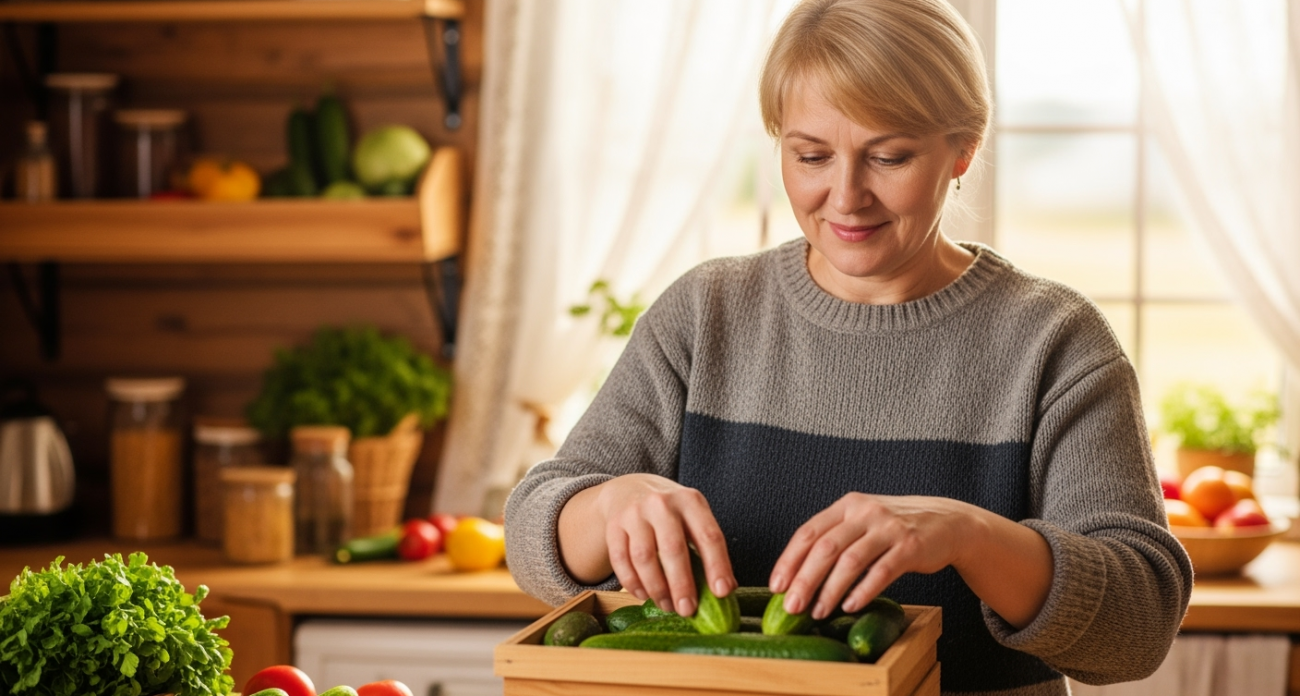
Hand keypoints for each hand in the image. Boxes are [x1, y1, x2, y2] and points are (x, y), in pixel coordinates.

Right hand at [567, 473, 735, 615]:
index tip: (721, 593)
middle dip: (681, 585)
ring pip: (643, 558)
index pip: (708, 535)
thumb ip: (708, 548)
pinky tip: (644, 595)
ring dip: (656, 588)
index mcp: (690, 501)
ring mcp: (634, 513)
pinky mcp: (614, 525)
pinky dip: (632, 583)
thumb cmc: (671, 512)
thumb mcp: (693, 518)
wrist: (630, 489)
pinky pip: (621, 560)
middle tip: (688, 611)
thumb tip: (726, 589)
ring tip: (667, 605)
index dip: (717, 566)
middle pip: (673, 549)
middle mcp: (662, 503)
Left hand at [768, 493, 976, 619]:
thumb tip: (798, 575)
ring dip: (831, 590)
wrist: (946, 521)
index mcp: (847, 505)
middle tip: (792, 607)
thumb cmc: (895, 528)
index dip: (789, 560)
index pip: (808, 532)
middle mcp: (865, 512)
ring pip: (851, 561)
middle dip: (804, 580)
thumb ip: (836, 538)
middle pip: (825, 547)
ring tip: (819, 611)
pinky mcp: (911, 546)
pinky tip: (850, 606)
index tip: (777, 586)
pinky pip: (882, 571)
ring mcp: (888, 527)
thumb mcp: (863, 522)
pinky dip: (863, 591)